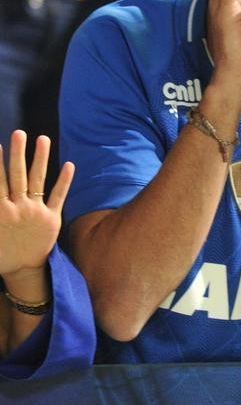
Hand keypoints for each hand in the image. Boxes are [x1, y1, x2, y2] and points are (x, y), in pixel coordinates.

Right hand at [0, 131, 73, 277]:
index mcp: (0, 211)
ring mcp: (35, 212)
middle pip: (17, 176)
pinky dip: (64, 181)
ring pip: (37, 180)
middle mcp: (17, 208)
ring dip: (40, 159)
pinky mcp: (52, 218)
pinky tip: (69, 164)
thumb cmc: (3, 250)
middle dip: (17, 153)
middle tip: (19, 133)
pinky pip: (58, 196)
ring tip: (43, 139)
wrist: (23, 271)